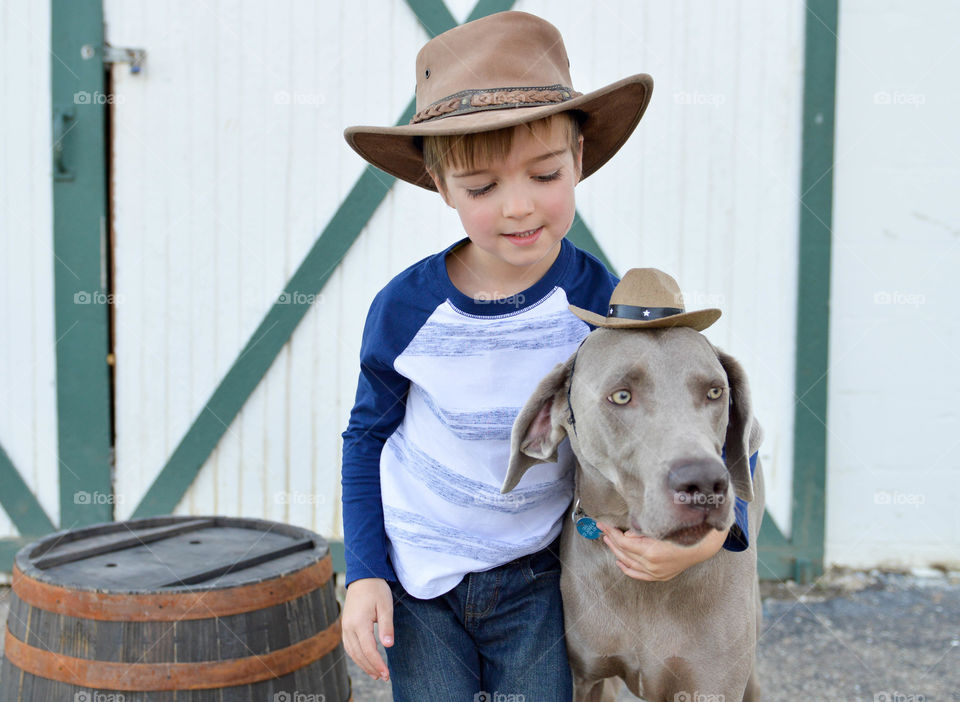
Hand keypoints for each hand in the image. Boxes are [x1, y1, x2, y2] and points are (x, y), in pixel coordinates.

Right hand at [342, 577, 393, 680]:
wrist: (363, 577)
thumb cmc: (376, 590)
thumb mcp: (385, 606)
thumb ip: (386, 626)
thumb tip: (388, 646)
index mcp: (359, 622)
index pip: (368, 649)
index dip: (377, 663)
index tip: (386, 673)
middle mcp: (348, 627)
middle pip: (359, 654)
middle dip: (371, 667)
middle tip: (384, 677)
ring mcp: (345, 627)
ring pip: (352, 652)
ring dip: (363, 665)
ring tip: (375, 674)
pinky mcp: (345, 626)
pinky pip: (349, 646)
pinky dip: (357, 656)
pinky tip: (365, 661)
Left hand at [596, 522, 728, 580]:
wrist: (701, 546)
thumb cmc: (682, 532)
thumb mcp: (661, 526)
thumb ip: (642, 531)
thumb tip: (626, 534)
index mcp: (652, 551)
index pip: (624, 542)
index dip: (611, 532)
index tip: (603, 524)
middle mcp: (652, 565)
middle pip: (624, 552)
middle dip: (611, 539)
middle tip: (603, 529)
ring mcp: (655, 573)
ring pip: (628, 563)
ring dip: (616, 551)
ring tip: (608, 540)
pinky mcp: (659, 576)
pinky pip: (637, 574)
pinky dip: (626, 567)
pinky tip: (618, 561)